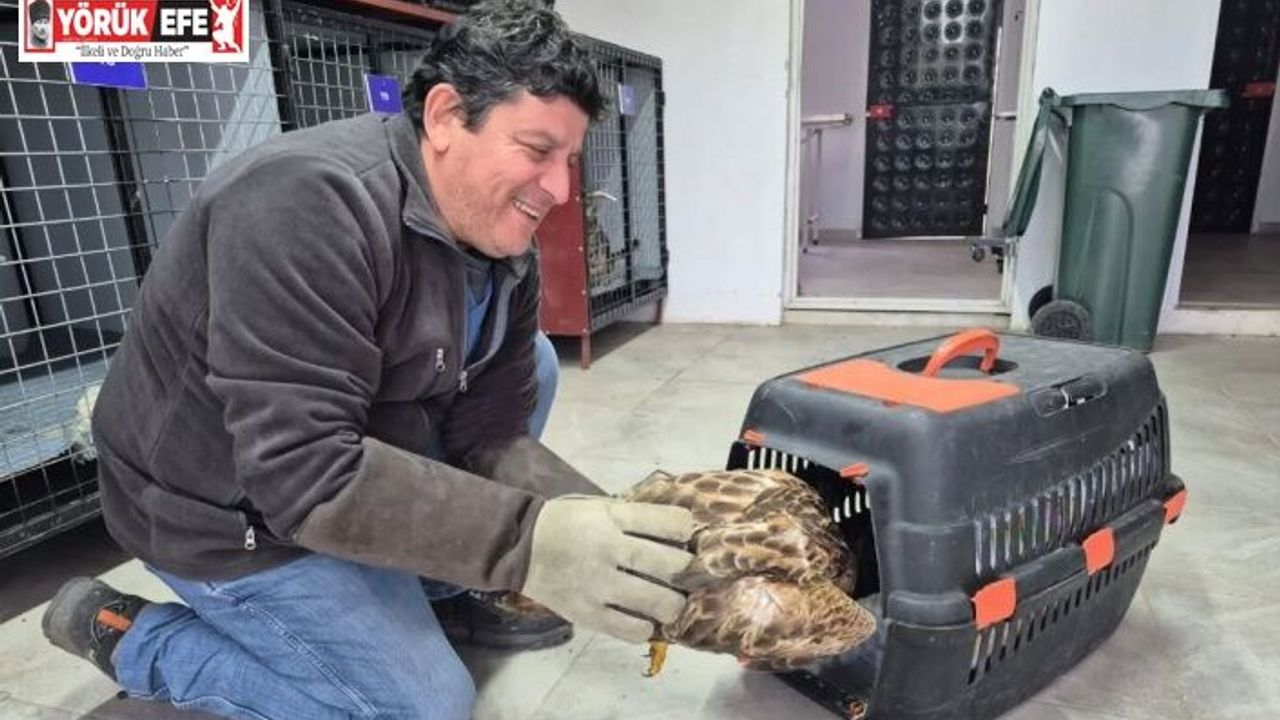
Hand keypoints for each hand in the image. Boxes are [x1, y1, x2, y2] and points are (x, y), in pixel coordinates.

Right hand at [520, 495, 694, 643]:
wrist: (520, 546)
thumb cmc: (567, 523)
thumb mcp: (600, 508)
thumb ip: (635, 518)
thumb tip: (679, 531)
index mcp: (613, 519)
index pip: (668, 523)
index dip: (685, 530)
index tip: (685, 536)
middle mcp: (609, 550)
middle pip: (670, 566)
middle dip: (686, 571)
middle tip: (684, 575)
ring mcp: (598, 585)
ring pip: (656, 602)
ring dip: (673, 604)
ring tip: (669, 602)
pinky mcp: (587, 614)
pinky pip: (631, 630)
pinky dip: (645, 627)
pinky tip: (643, 619)